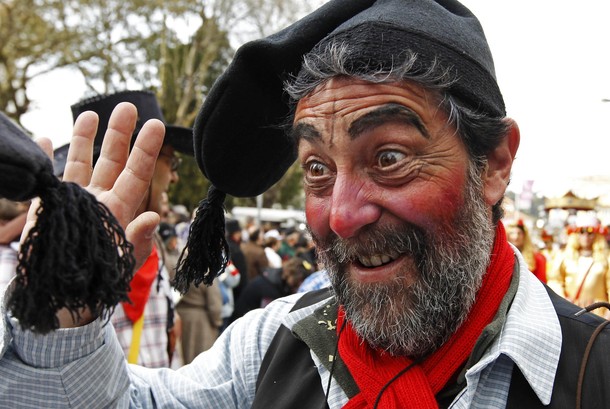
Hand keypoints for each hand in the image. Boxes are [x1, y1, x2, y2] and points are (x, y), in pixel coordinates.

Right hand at [29, 102, 165, 326]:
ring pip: (82, 162)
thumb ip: (139, 238)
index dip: (146, 149)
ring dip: (85, 138)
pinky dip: (45, 157)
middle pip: (112, 160)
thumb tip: (154, 216)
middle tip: (128, 106)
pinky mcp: (50, 205)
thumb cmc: (100, 281)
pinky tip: (45, 137)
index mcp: (121, 209)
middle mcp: (100, 199)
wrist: (62, 296)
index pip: (137, 173)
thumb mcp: (123, 261)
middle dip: (120, 133)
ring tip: (90, 113)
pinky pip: (49, 175)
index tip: (156, 125)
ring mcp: (75, 200)